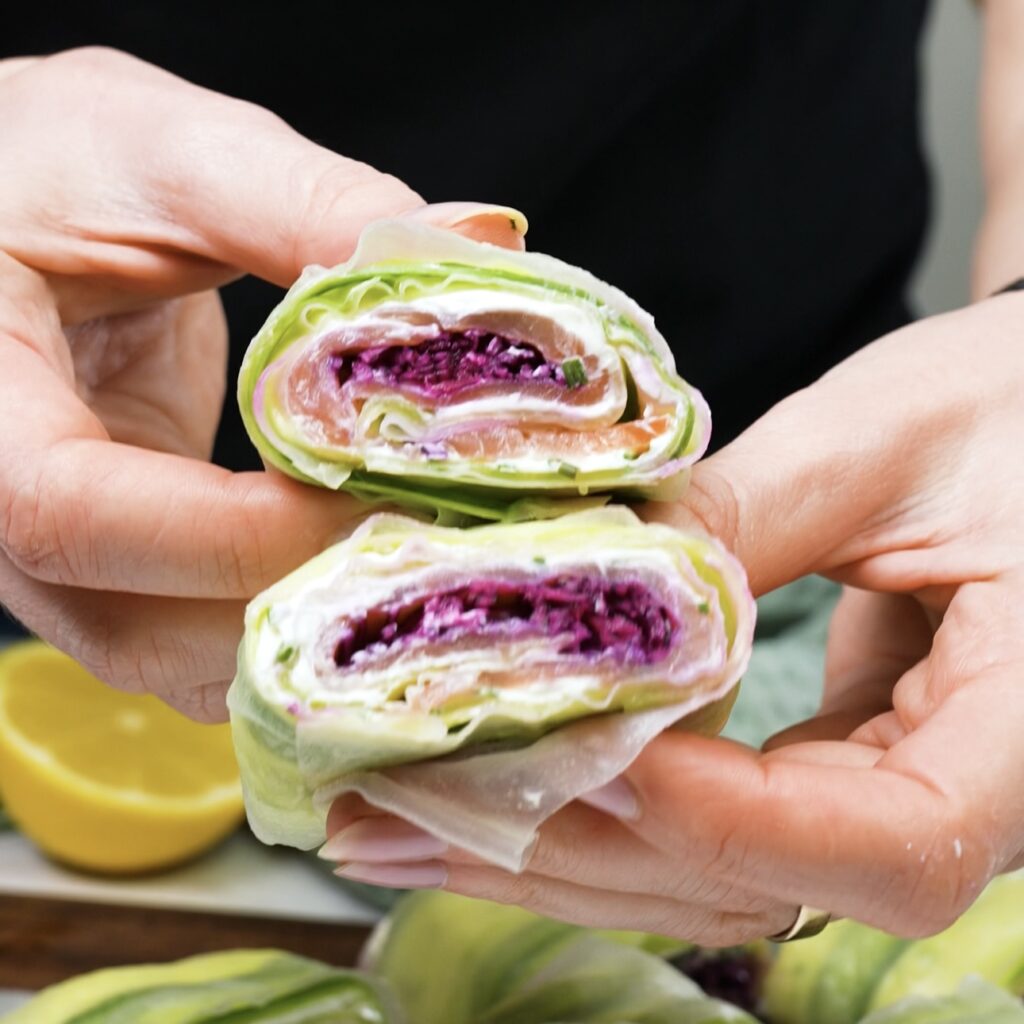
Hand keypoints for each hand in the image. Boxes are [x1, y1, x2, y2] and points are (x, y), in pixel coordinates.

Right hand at [0, 48, 524, 719]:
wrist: (10, 203)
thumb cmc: (54, 163)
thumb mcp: (166, 150)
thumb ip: (310, 201)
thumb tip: (475, 247)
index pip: (71, 513)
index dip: (239, 531)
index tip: (389, 495)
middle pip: (134, 623)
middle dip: (304, 602)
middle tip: (452, 551)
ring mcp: (58, 557)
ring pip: (173, 660)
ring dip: (313, 638)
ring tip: (438, 571)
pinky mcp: (121, 565)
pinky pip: (200, 643)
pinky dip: (296, 631)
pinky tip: (386, 582)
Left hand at [324, 293, 1023, 941]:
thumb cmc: (1011, 407)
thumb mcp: (878, 442)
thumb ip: (741, 519)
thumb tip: (585, 583)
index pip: (888, 841)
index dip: (721, 817)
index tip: (584, 750)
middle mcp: (965, 794)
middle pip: (769, 883)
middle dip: (582, 849)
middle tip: (414, 812)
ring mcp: (888, 789)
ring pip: (717, 873)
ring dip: (561, 848)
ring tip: (402, 823)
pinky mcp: (831, 764)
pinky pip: (711, 820)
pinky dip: (602, 808)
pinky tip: (496, 786)